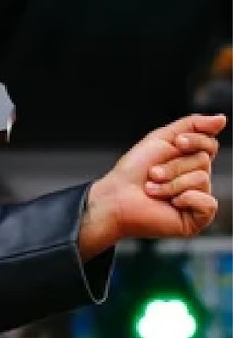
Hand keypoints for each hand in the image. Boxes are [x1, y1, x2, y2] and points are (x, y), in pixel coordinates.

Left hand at [79, 113, 224, 256]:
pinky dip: (187, 200)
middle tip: (152, 174)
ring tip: (152, 190)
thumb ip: (192, 125)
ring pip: (202, 180)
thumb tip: (222, 119)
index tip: (176, 142)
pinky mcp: (195, 219)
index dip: (196, 140)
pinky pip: (208, 203)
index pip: (210, 145)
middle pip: (203, 161)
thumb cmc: (133, 171)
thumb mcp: (161, 138)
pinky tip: (172, 204)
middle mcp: (196, 180)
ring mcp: (197, 200)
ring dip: (171, 183)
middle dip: (174, 166)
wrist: (115, 197)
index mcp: (190, 162)